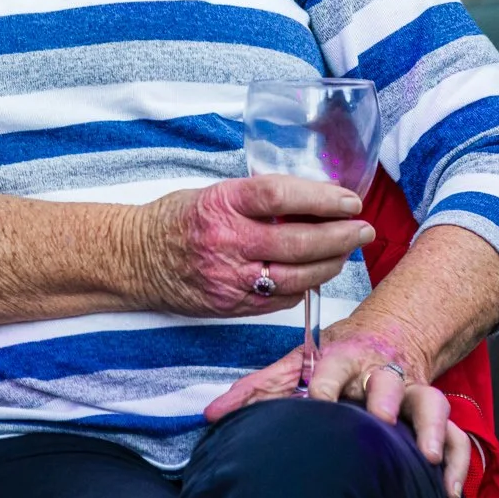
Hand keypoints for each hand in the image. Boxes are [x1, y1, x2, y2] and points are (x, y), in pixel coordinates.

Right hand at [132, 175, 372, 318]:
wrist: (134, 259)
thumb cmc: (177, 219)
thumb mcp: (214, 193)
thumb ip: (257, 199)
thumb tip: (313, 199)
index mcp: (222, 203)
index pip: (280, 195)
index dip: (321, 197)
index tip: (350, 199)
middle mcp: (226, 241)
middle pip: (297, 241)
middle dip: (340, 236)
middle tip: (364, 230)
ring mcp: (229, 278)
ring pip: (295, 277)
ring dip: (329, 265)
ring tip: (347, 252)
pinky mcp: (230, 305)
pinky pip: (279, 300)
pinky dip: (303, 287)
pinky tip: (315, 274)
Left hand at [204, 317, 472, 497]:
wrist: (388, 335)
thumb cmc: (334, 363)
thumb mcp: (294, 367)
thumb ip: (257, 391)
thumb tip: (212, 414)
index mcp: (343, 359)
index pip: (333, 368)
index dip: (325, 385)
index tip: (315, 404)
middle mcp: (381, 373)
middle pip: (388, 380)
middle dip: (385, 398)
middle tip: (381, 419)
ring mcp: (412, 393)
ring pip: (430, 402)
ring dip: (431, 427)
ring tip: (428, 455)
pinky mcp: (433, 417)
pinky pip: (456, 435)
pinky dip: (457, 459)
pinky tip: (448, 487)